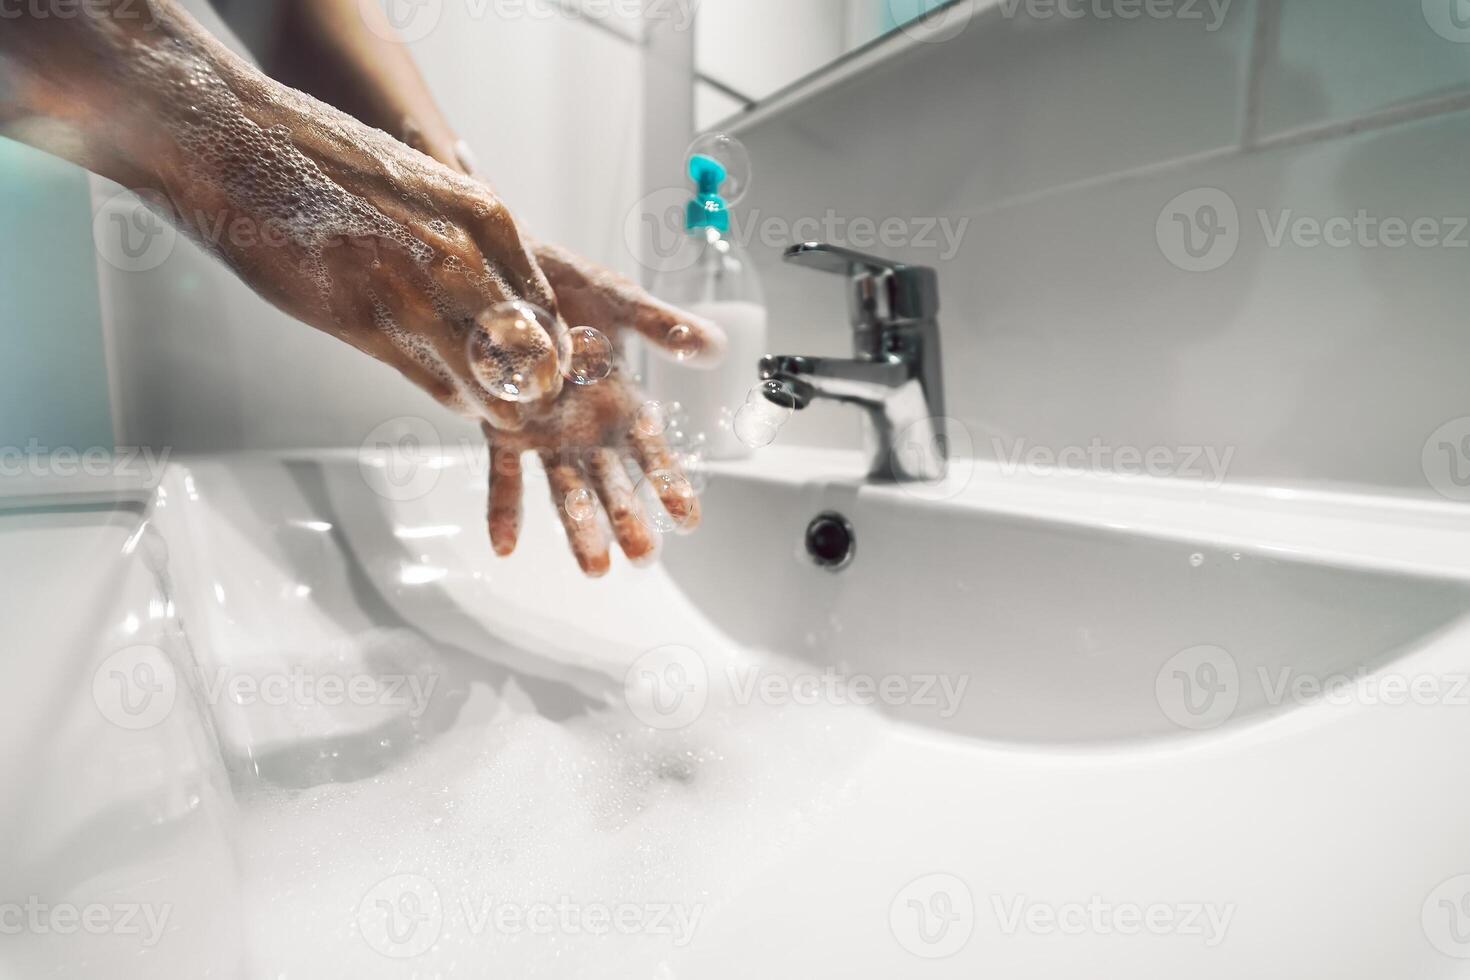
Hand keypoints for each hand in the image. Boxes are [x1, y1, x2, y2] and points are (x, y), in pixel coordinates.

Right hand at [140, 33, 564, 430]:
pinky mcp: (362, 318)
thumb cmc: (327, 162)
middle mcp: (463, 254)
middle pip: (530, 350)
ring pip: (489, 376)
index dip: (553, 351)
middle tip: (536, 406)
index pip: (548, 308)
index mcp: (486, 216)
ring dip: (499, 403)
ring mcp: (414, 289)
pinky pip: (435, 380)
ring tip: (504, 414)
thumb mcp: (424, 189)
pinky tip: (460, 402)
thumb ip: (465, 241)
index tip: (552, 371)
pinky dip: (455, 399)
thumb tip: (493, 293)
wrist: (238, 138)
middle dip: (537, 386)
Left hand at [484, 245, 725, 576]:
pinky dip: (504, 508)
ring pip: (566, 488)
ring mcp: (546, 434)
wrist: (501, 270)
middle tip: (642, 556)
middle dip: (628, 519)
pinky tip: (504, 546)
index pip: (652, 452)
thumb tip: (714, 346)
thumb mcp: (621, 301)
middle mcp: (588, 428)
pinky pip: (504, 474)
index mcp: (621, 402)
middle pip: (612, 482)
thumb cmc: (568, 285)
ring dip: (580, 528)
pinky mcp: (503, 429)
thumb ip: (663, 326)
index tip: (689, 519)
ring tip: (595, 568)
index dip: (670, 484)